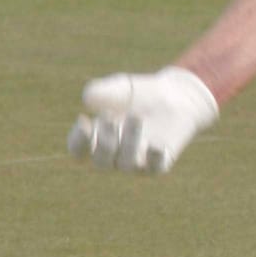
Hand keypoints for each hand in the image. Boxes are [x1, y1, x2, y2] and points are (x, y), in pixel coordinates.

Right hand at [68, 66, 219, 174]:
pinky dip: (153, 159)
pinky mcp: (160, 163)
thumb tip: (87, 98)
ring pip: (126, 164)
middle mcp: (114, 155)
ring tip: (136, 116)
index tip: (84, 120)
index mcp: (97, 138)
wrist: (177, 96)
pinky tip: (156, 145)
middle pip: (101, 161)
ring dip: (129, 141)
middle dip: (104, 141)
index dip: (78, 141)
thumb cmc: (141, 94)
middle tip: (110, 117)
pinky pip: (154, 168)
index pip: (79, 150)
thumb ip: (104, 91)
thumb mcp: (121, 87)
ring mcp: (137, 162)